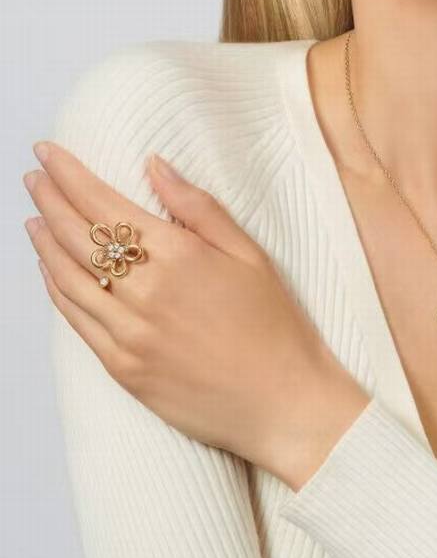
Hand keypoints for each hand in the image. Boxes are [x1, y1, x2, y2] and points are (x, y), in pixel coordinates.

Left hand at [23, 141, 369, 483]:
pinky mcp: (124, 370)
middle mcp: (145, 293)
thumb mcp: (251, 256)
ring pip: (67, 279)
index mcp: (179, 257)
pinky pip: (77, 323)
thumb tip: (156, 165)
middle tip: (33, 178)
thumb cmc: (276, 328)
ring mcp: (130, 335)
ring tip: (32, 220)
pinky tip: (51, 273)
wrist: (284, 404)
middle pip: (76, 236)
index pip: (104, 204)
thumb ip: (199, 209)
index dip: (68, 175)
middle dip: (48, 200)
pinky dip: (57, 291)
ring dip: (43, 244)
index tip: (47, 153)